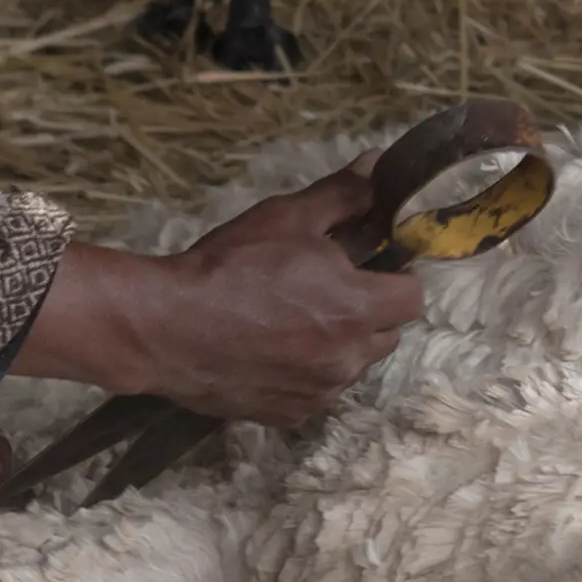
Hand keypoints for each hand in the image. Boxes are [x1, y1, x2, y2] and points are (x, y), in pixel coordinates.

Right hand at [15, 170, 421, 426]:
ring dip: (339, 344)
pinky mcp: (290, 415)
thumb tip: (378, 165)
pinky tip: (270, 350)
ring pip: (353, 365)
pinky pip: (317, 391)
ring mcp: (320, 392)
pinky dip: (306, 374)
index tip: (371, 265)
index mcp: (359, 306)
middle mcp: (349, 357)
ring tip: (292, 319)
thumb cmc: (230, 266)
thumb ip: (342, 195)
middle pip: (388, 334)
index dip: (396, 276)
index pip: (413, 297)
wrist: (168, 327)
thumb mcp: (288, 217)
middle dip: (370, 310)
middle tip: (327, 287)